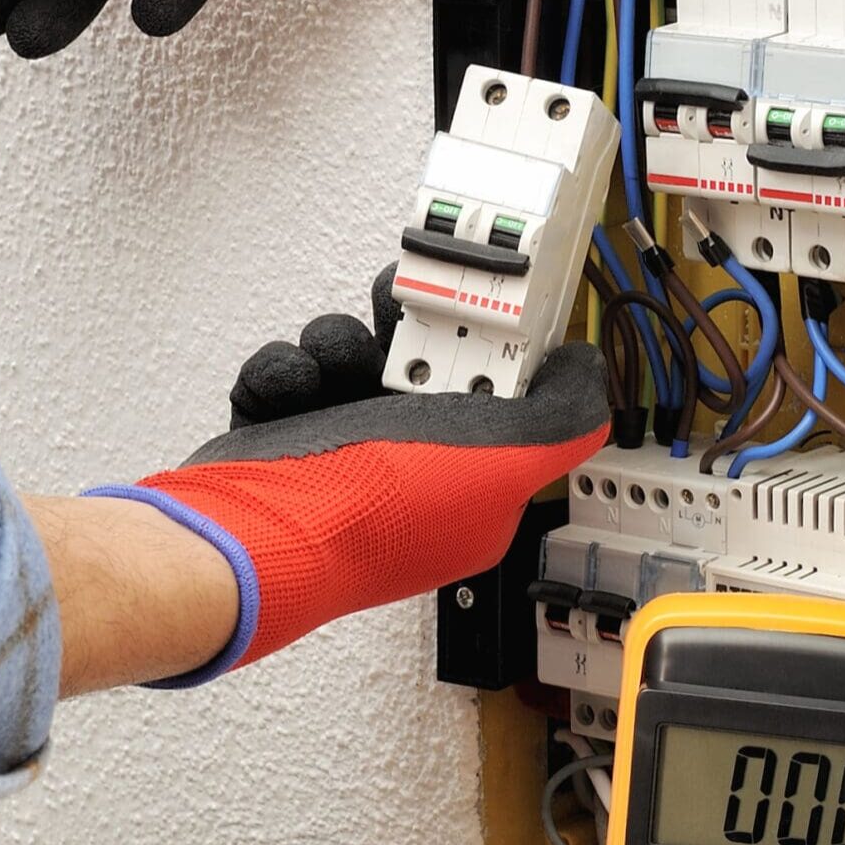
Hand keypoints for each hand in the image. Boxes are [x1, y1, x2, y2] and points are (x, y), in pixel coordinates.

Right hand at [88, 275, 609, 681]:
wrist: (260, 536)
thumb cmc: (378, 514)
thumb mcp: (511, 461)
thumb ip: (567, 415)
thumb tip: (585, 370)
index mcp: (470, 482)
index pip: (499, 398)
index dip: (493, 346)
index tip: (483, 309)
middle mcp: (407, 470)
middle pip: (421, 364)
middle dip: (408, 328)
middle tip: (402, 310)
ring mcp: (339, 456)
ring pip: (350, 359)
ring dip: (338, 346)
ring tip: (334, 366)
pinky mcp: (278, 442)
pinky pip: (288, 376)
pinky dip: (284, 373)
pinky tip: (291, 390)